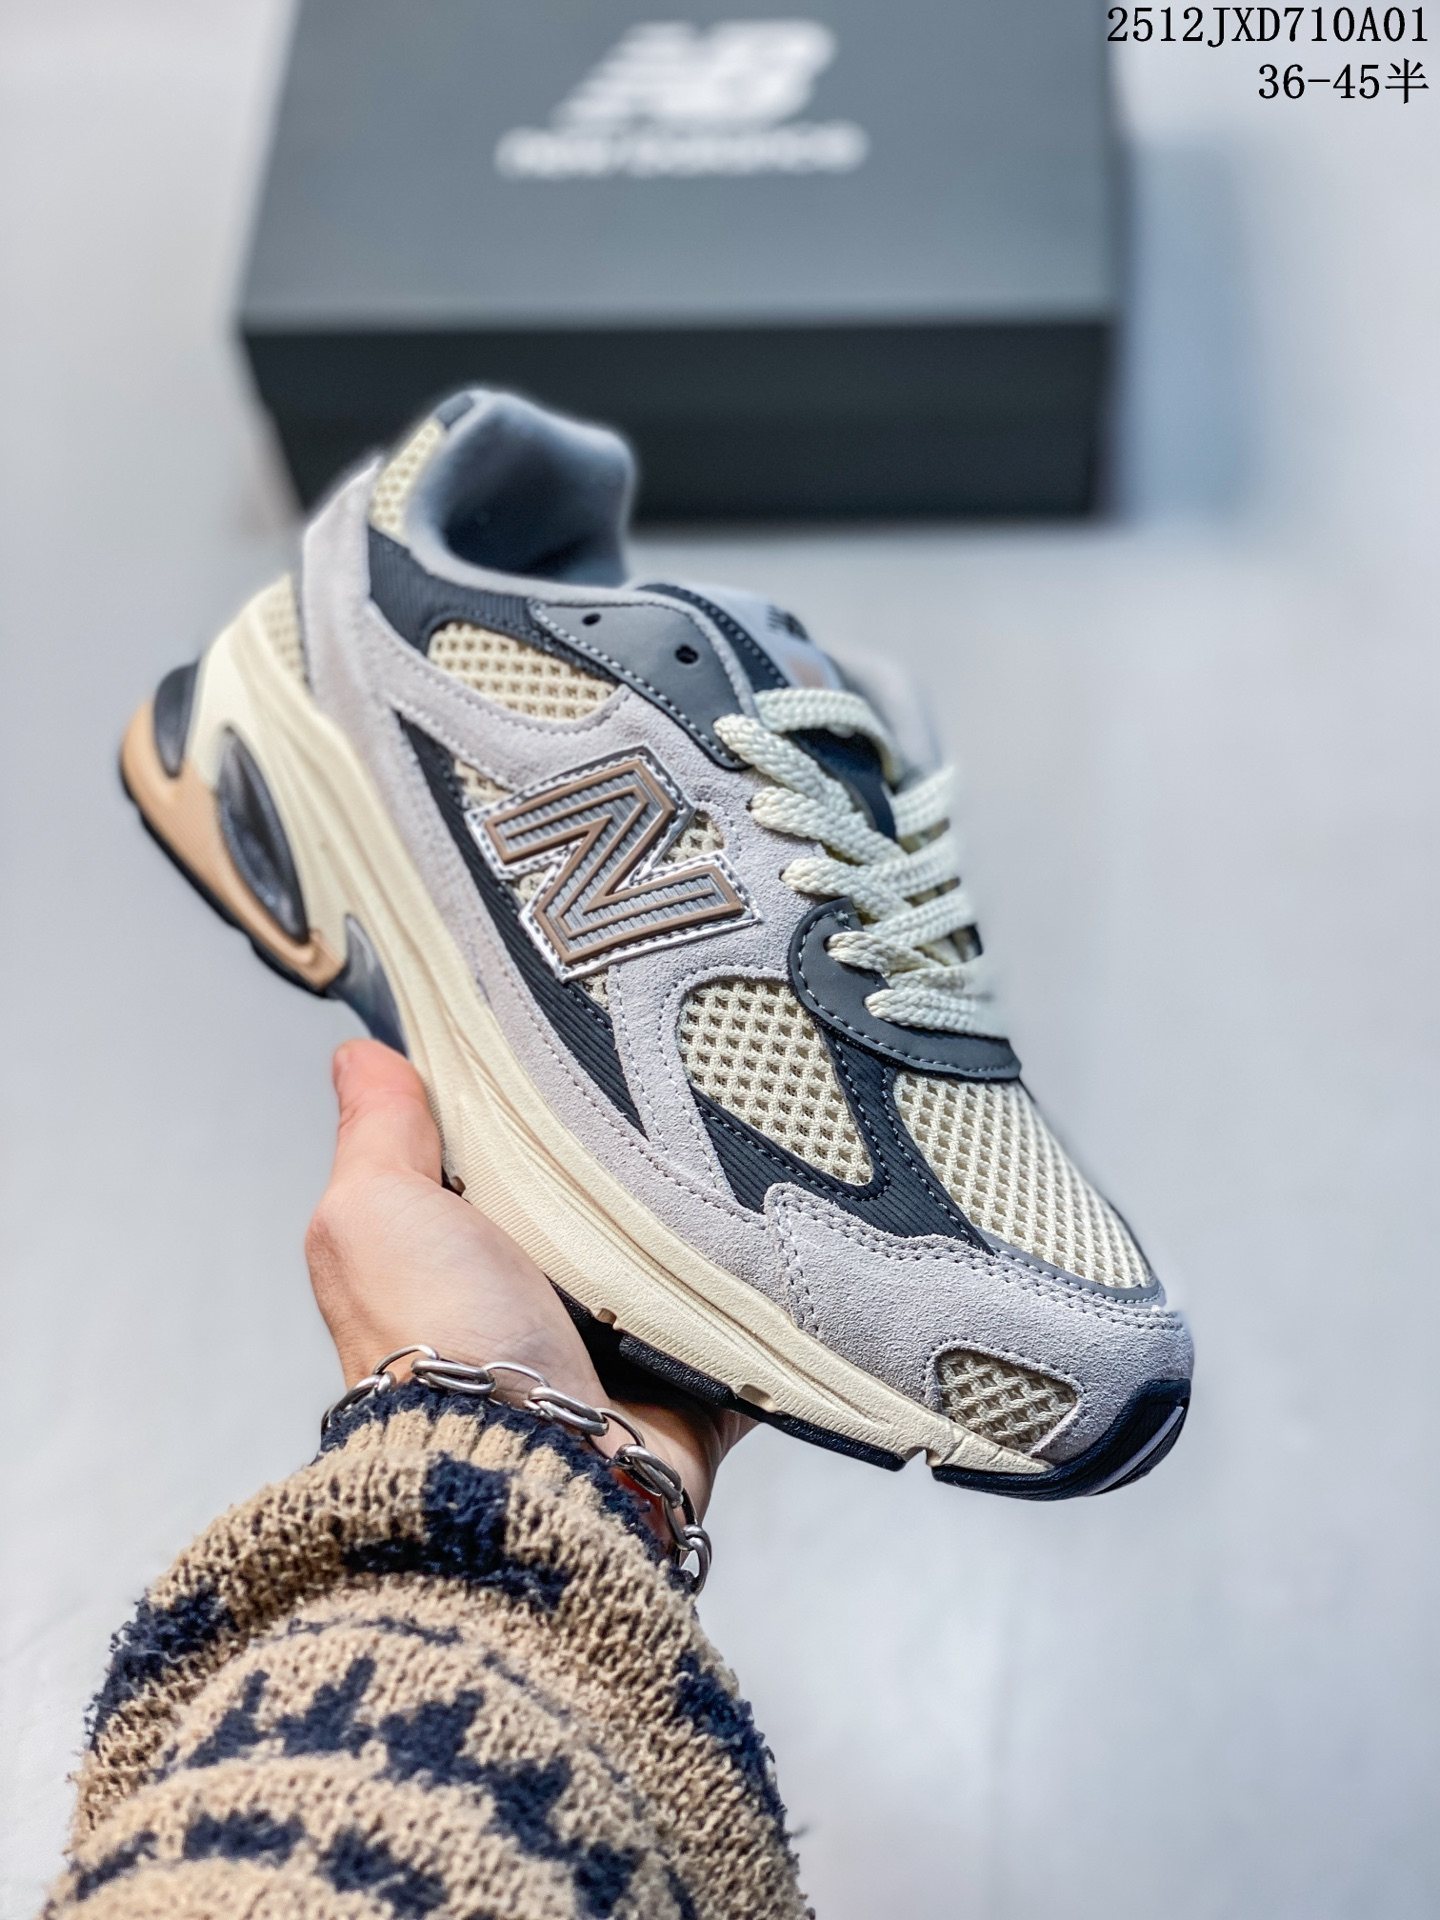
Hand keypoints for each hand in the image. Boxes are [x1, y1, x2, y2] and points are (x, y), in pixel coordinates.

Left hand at [305, 1039, 747, 1517]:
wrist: (533, 1462)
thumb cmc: (439, 1341)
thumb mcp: (373, 1211)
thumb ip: (377, 1133)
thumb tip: (358, 1056)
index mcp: (456, 1257)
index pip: (496, 1159)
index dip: (525, 1108)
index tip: (568, 1043)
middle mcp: (531, 1305)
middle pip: (595, 1204)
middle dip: (629, 1161)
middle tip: (672, 1091)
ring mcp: (616, 1351)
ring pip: (676, 1259)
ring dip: (702, 1224)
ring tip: (739, 1150)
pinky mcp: (691, 1388)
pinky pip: (747, 1327)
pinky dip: (766, 1296)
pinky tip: (786, 1236)